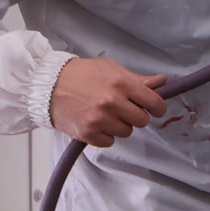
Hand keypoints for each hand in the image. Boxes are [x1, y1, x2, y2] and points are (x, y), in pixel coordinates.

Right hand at [50, 57, 167, 147]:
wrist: (48, 85)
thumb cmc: (81, 74)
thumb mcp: (111, 69)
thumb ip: (137, 79)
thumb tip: (161, 81)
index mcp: (121, 83)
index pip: (153, 102)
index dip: (158, 107)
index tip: (155, 109)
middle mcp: (112, 102)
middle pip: (142, 120)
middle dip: (136, 115)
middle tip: (124, 109)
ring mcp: (99, 119)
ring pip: (126, 132)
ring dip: (120, 125)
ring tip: (106, 114)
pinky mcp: (87, 133)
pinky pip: (109, 141)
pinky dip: (106, 135)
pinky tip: (97, 123)